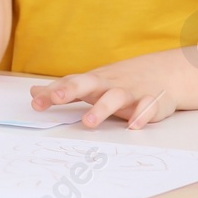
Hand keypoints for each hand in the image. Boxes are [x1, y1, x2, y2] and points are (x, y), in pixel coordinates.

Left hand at [31, 64, 177, 128]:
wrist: (163, 72)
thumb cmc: (117, 82)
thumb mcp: (89, 84)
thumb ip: (62, 90)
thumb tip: (33, 92)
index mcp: (92, 82)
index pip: (69, 84)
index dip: (51, 93)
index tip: (35, 103)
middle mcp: (109, 85)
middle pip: (88, 83)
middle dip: (71, 89)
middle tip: (56, 97)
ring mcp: (131, 92)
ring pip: (116, 97)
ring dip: (102, 109)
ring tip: (87, 122)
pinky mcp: (152, 101)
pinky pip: (148, 107)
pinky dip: (142, 115)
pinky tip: (133, 125)